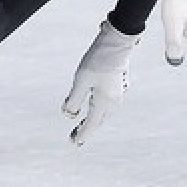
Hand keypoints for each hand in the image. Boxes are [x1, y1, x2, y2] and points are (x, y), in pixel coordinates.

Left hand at [62, 20, 140, 145]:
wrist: (116, 43)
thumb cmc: (97, 61)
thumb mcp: (81, 81)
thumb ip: (74, 100)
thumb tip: (69, 115)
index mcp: (104, 103)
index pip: (91, 124)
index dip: (81, 134)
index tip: (73, 143)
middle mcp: (113, 101)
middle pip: (97, 120)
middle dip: (86, 128)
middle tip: (74, 137)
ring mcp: (117, 94)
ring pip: (102, 112)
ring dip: (91, 119)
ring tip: (80, 124)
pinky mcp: (116, 86)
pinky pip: (105, 103)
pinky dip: (96, 109)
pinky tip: (91, 106)